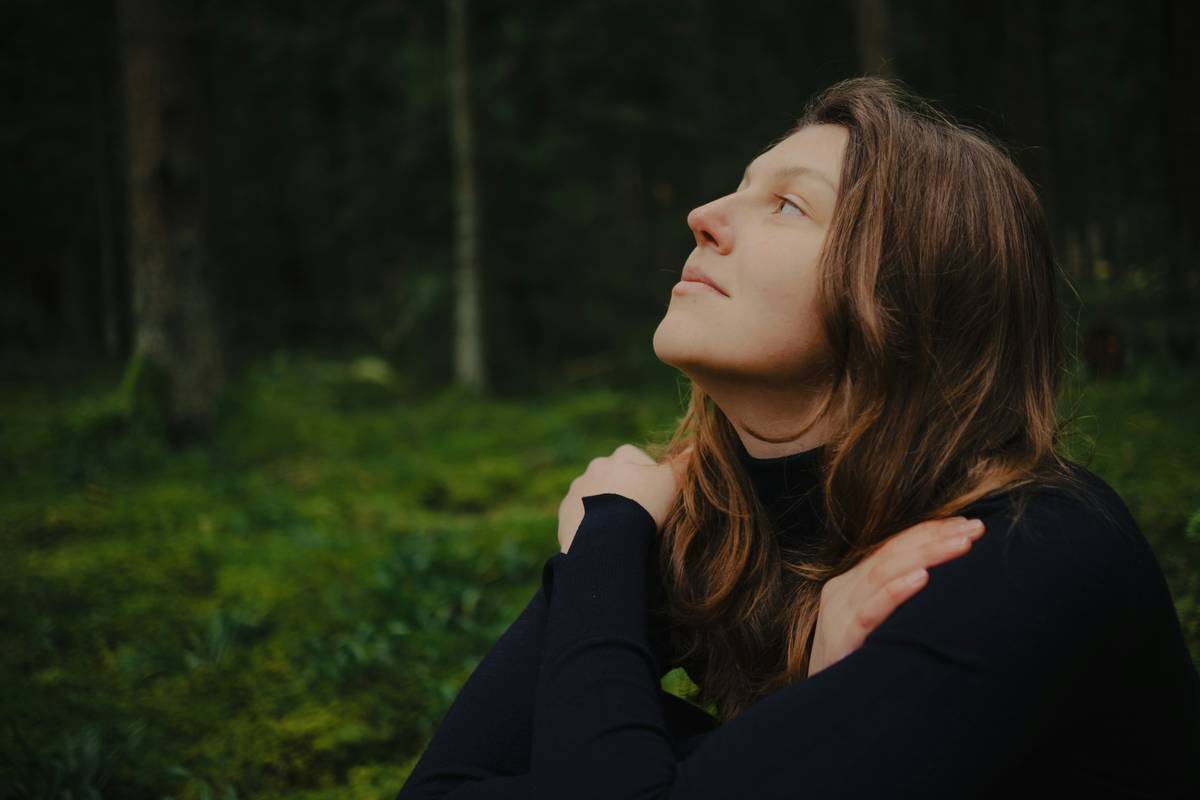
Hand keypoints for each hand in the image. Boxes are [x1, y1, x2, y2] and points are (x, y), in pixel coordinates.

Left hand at [556, 443, 688, 553]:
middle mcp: (596, 466)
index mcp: (621, 456)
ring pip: (596, 497)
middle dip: (626, 493)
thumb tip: (699, 444)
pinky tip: (603, 539)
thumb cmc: (644, 506)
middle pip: (616, 478)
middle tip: (640, 517)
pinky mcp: (565, 512)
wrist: (606, 538)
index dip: (652, 480)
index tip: (658, 499)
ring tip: (621, 532)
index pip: (640, 461)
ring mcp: (578, 489)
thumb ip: (686, 462)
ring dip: (606, 509)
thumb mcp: (672, 482)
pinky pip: (580, 517)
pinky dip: (590, 525)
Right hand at [807, 515, 985, 677]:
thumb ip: (897, 604)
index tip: (967, 524)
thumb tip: (944, 584)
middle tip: (976, 528)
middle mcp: (843, 591)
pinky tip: (922, 579)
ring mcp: (840, 613)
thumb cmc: (858, 669)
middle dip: (936, 537)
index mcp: (852, 584)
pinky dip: (896, 591)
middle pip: (893, 553)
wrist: (823, 710)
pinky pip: (871, 610)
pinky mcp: (842, 638)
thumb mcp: (876, 628)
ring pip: (885, 572)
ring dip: (927, 555)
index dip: (930, 532)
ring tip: (962, 544)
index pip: (893, 547)